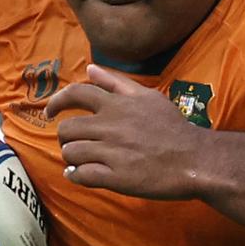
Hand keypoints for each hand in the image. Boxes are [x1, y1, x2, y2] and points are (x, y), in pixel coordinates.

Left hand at [45, 64, 205, 198]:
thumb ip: (116, 82)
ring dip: (71, 158)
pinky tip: (80, 175)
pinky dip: (75, 176)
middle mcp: (110, 126)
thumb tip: (90, 68)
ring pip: (71, 153)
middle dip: (65, 138)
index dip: (56, 102)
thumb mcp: (147, 96)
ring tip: (82, 161)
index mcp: (116, 105)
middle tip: (74, 144)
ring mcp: (111, 152)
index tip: (49, 112)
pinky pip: (81, 176)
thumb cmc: (173, 128)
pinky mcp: (115, 177)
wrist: (195, 160)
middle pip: (66, 129)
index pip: (75, 94)